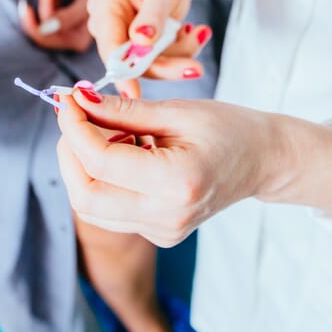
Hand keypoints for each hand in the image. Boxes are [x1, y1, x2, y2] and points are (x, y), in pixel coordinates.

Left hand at [18, 0, 111, 52]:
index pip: (46, 39)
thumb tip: (43, 29)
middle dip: (43, 4)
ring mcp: (69, 29)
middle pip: (44, 28)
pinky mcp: (67, 18)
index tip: (26, 5)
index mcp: (78, 41)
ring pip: (46, 16)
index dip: (33, 25)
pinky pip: (51, 9)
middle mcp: (72, 39)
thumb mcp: (84, 4)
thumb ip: (65, 18)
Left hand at [55, 88, 283, 246]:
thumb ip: (123, 110)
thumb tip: (77, 100)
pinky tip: (122, 151)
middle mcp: (167, 217)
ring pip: (91, 207)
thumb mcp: (176, 110)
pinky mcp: (158, 233)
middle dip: (69, 151)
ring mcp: (162, 231)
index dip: (74, 127)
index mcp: (176, 183)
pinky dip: (101, 178)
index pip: (100, 162)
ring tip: (106, 131)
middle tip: (75, 115)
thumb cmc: (229, 128)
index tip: (67, 98)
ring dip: (81, 166)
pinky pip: (109, 210)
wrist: (263, 160)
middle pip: (85, 195)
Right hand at [86, 0, 211, 97]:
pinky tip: (196, 31)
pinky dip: (183, 49)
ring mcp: (123, 39)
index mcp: (104, 6)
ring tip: (200, 32)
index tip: (134, 93)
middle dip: (167, 65)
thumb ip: (152, 15)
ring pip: (151, 65)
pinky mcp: (140, 49)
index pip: (109, 47)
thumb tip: (140, 41)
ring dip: (180, 54)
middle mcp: (108, 26)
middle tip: (196, 69)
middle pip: (131, 62)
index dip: (121, 71)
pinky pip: (162, 60)